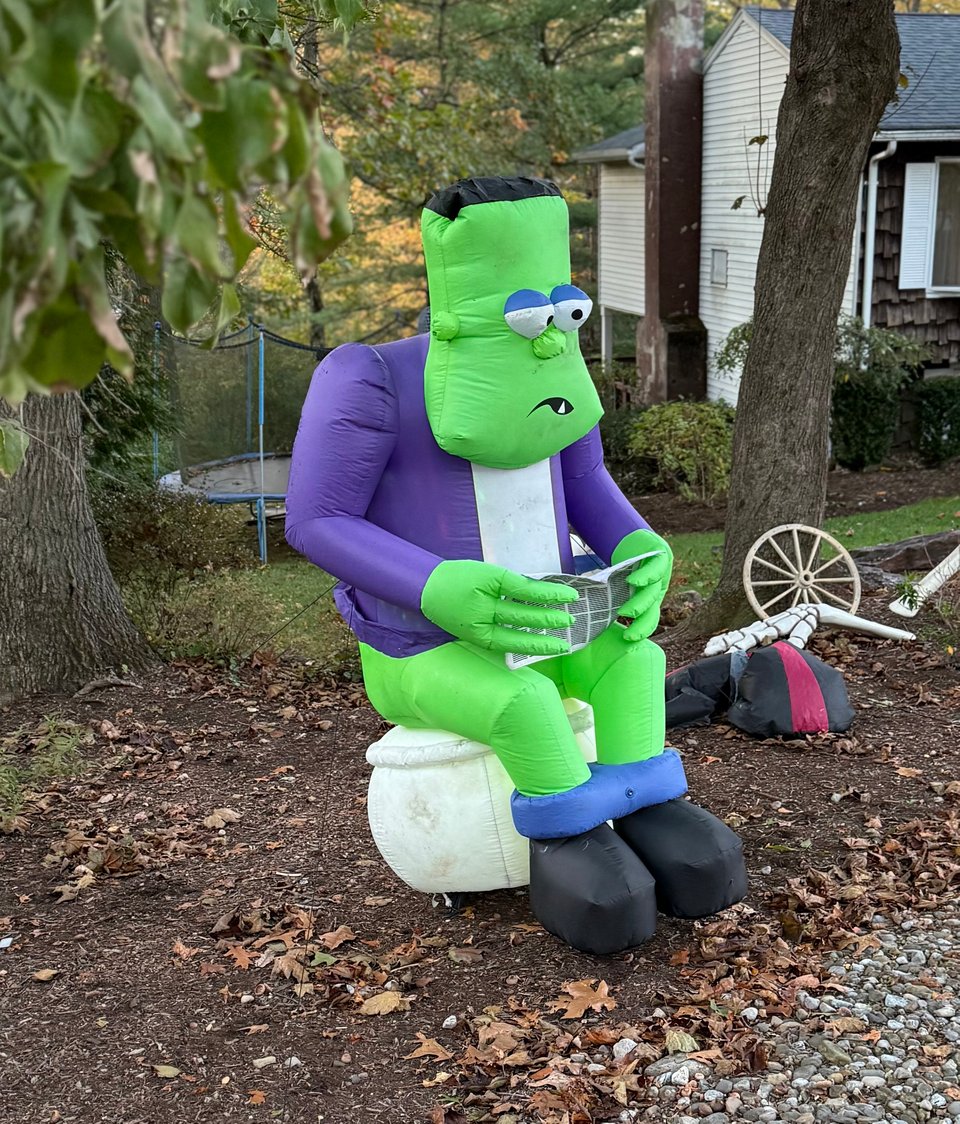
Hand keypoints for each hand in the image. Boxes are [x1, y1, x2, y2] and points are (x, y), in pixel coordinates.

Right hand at [421, 559, 577, 656]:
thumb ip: (514, 583)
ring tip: (562, 645)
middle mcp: (483, 611)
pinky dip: (523, 647)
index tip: (572, 596)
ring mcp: (480, 629)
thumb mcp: (488, 572)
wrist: (427, 590)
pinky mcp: (478, 640)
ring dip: (541, 643)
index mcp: (486, 586)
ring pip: (515, 639)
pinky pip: (505, 645)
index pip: (525, 591)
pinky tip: (539, 648)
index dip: (550, 594)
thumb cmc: (459, 577)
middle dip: (549, 620)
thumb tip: (542, 594)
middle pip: (522, 617)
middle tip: (571, 621)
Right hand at [611, 529, 673, 641]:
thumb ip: (610, 601)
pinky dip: (644, 577)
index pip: (650, 620)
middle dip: (642, 625)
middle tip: (629, 636)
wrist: (633, 539)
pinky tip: (632, 582)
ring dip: (640, 605)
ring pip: (653, 593)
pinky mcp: (660, 557)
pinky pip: (655, 570)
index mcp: (650, 600)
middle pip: (653, 611)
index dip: (641, 631)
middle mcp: (657, 590)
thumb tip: (586, 620)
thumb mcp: (618, 587)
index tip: (627, 641)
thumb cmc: (623, 566)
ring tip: (624, 612)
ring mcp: (661, 574)